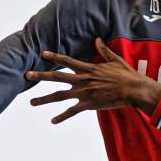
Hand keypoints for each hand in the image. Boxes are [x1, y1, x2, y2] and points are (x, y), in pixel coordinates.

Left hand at [26, 37, 160, 122]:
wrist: (133, 90)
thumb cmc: (126, 75)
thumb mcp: (115, 60)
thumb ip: (104, 50)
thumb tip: (98, 39)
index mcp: (88, 69)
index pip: (67, 61)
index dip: (54, 56)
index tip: (43, 53)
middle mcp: (82, 80)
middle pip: (57, 77)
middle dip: (40, 75)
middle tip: (27, 74)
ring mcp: (84, 93)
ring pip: (59, 96)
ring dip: (44, 99)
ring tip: (32, 102)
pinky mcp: (89, 104)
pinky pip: (72, 111)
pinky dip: (62, 117)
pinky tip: (53, 121)